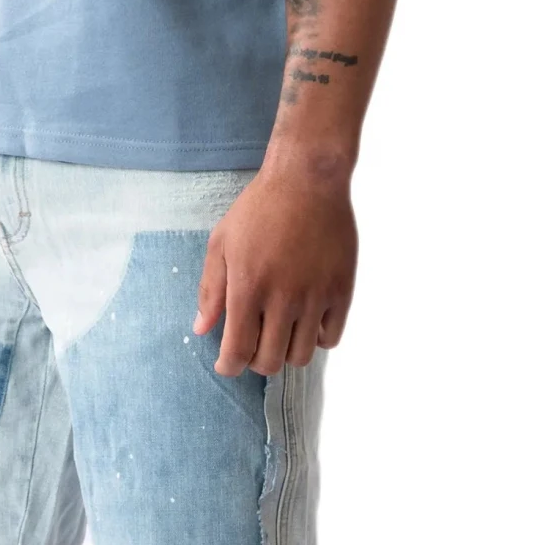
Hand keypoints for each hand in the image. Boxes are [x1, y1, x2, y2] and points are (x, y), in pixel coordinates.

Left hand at [194, 165, 357, 375]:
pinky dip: (316, 338)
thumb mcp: (222, 244)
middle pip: (270, 363)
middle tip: (254, 344)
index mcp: (248, 288)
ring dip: (287, 351)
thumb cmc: (259, 209)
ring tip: (281, 331)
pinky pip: (330, 338)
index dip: (229, 367)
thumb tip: (201, 330)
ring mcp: (316, 296)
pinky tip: (307, 321)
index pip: (238, 353)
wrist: (308, 177)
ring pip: (301, 356)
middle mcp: (283, 298)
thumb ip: (211, 290)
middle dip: (256, 361)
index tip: (227, 364)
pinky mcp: (341, 290)